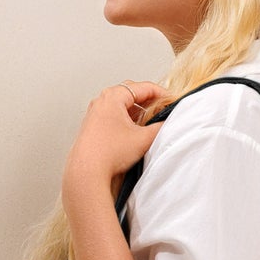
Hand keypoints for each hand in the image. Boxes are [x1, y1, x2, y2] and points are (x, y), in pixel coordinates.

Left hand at [62, 81, 174, 208]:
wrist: (87, 172)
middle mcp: (102, 101)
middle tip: (164, 110)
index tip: (173, 102)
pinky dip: (128, 119)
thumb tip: (169, 122)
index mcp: (113, 97)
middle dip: (150, 101)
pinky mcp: (93, 125)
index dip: (163, 94)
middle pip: (132, 93)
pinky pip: (115, 115)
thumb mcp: (144, 138)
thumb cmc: (108, 154)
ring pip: (123, 105)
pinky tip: (136, 131)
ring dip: (139, 111)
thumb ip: (161, 127)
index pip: (144, 87)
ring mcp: (95, 113)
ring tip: (152, 122)